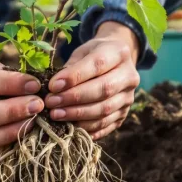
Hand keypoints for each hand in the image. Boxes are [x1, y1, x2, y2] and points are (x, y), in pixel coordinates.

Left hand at [44, 21, 139, 139]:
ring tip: (56, 114)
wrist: (114, 63)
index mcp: (119, 52)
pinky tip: (70, 126)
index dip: (75, 76)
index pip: (98, 64)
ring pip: (105, 110)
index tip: (53, 85)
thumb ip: (70, 68)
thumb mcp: (82, 52)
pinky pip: (106, 125)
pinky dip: (87, 128)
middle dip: (74, 98)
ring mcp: (129, 97)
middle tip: (52, 102)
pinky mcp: (124, 114)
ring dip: (78, 115)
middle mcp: (129, 76)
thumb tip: (54, 89)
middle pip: (104, 89)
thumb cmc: (92, 55)